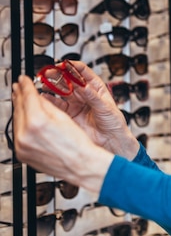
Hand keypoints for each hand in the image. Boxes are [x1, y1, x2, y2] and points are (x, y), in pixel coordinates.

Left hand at [12, 75, 113, 192]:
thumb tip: (38, 98)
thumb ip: (47, 106)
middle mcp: (25, 135)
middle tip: (19, 85)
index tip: (24, 79)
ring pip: (16, 121)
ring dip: (19, 108)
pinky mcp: (22, 153)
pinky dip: (21, 123)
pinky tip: (25, 117)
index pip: (28, 97)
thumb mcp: (64, 118)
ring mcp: (21, 146)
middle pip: (18, 108)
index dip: (26, 85)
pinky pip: (18, 133)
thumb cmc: (78, 145)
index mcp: (36, 123)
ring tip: (21, 99)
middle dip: (19, 95)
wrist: (80, 165)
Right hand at [40, 61, 138, 159]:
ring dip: (53, 87)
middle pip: (69, 81)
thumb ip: (93, 97)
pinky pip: (58, 105)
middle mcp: (85, 94)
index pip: (83, 72)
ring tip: (45, 83)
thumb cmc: (114, 123)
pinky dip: (50, 101)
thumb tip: (84, 86)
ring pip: (62, 92)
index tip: (64, 64)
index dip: (73, 66)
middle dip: (59, 75)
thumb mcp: (105, 107)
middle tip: (50, 72)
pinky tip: (44, 97)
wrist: (111, 141)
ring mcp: (76, 104)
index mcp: (96, 88)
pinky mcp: (69, 115)